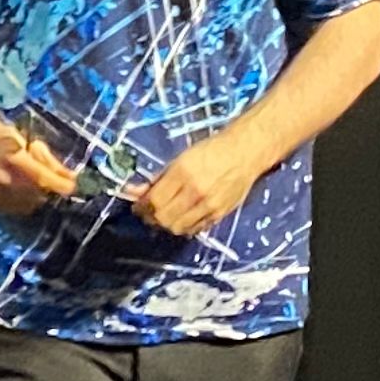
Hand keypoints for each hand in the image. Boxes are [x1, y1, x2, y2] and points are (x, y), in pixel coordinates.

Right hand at [0, 125, 78, 214]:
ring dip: (40, 195)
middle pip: (36, 191)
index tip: (73, 186)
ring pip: (30, 202)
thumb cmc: (3, 138)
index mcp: (10, 155)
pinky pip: (20, 207)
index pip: (38, 175)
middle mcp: (0, 175)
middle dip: (50, 188)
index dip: (58, 183)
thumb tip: (72, 178)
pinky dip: (28, 200)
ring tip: (33, 180)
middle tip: (55, 180)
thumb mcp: (29, 142)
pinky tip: (25, 188)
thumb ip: (49, 161)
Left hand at [134, 131, 263, 237]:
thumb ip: (158, 178)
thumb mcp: (180, 159)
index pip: (154, 201)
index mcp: (183, 173)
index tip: (137, 206)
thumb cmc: (212, 150)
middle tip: (148, 212)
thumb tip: (134, 191)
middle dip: (151, 217)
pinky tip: (181, 217)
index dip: (141, 207)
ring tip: (164, 215)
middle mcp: (195, 191)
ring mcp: (209, 205)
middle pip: (163, 218)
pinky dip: (184, 226)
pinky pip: (195, 229)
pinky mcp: (219, 214)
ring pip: (177, 227)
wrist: (244, 153)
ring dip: (166, 224)